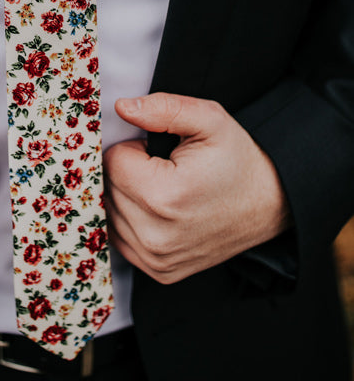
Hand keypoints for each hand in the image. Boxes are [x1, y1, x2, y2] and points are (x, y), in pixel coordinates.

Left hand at [103, 92, 290, 283]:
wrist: (271, 203)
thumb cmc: (237, 159)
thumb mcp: (209, 119)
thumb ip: (163, 109)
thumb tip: (122, 108)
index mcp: (164, 197)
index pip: (113, 161)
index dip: (135, 148)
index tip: (161, 152)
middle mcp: (156, 236)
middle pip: (109, 188)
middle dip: (130, 172)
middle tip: (165, 169)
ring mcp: (156, 259)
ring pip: (110, 212)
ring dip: (127, 196)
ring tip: (164, 189)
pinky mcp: (159, 272)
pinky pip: (120, 237)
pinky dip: (131, 220)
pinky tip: (159, 210)